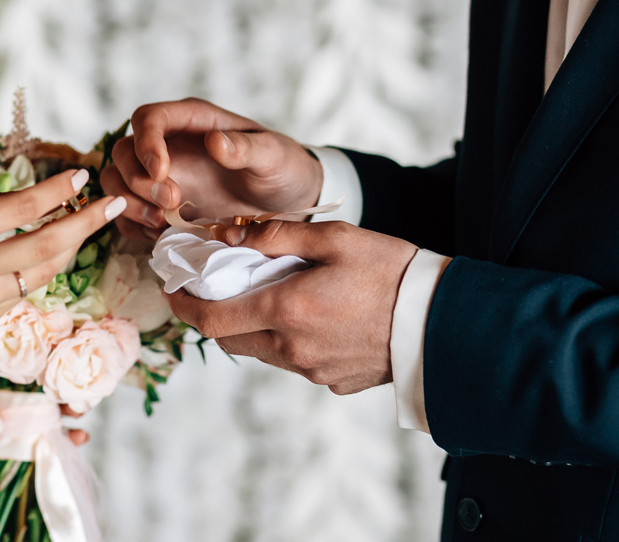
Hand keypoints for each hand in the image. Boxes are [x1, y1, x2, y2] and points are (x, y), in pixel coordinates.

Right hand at [0, 170, 126, 337]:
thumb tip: (37, 200)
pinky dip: (38, 272)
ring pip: (44, 273)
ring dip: (69, 248)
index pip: (25, 208)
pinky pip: (24, 293)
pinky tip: (43, 255)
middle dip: (88, 223)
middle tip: (113, 205)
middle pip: (49, 245)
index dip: (61, 192)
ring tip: (83, 227)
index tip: (84, 178)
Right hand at [100, 98, 322, 238]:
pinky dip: (133, 224)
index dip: (145, 143)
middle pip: (124, 151)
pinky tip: (159, 234)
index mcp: (192, 120)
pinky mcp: (159, 204)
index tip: (162, 173)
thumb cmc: (281, 169)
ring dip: (129, 203)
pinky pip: (127, 211)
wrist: (286, 202)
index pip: (148, 118)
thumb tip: (215, 142)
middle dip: (138, 180)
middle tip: (172, 204)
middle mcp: (169, 144)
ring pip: (117, 180)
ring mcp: (162, 175)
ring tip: (161, 222)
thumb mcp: (273, 156)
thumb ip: (246, 148)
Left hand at [165, 220, 417, 393]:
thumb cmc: (392, 271)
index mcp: (286, 310)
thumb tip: (230, 236)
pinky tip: (309, 318)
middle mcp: (292, 348)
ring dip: (252, 328)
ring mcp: (312, 370)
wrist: (444, 322)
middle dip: (215, 315)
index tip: (174, 292)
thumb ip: (278, 236)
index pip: (212, 319)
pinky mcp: (334, 382)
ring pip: (260, 352)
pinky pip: (294, 362)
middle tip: (218, 289)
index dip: (185, 307)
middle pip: (230, 339)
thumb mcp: (336, 238)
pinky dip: (286, 341)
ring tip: (268, 297)